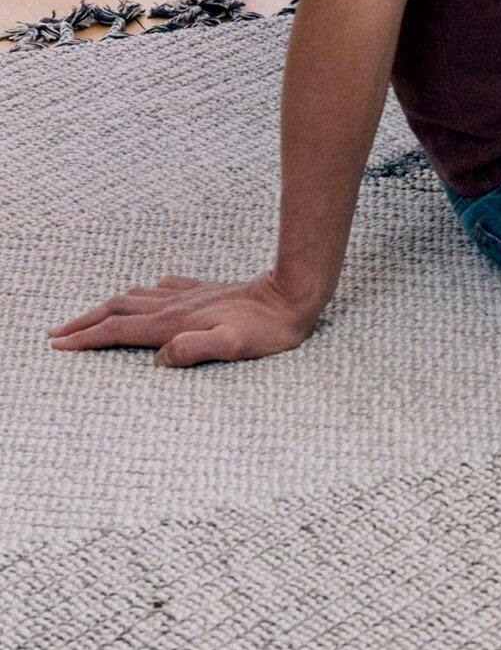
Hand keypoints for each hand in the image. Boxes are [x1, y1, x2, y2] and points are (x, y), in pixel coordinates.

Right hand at [49, 270, 322, 368]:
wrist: (294, 294)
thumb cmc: (267, 328)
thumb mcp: (232, 346)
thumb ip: (193, 351)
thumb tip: (159, 360)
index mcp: (174, 323)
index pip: (118, 330)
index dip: (87, 338)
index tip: (59, 344)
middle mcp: (175, 306)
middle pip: (117, 310)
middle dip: (84, 322)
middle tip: (57, 332)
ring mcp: (189, 295)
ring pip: (136, 297)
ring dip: (107, 306)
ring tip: (89, 316)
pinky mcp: (205, 290)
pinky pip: (164, 288)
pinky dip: (144, 293)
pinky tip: (146, 292)